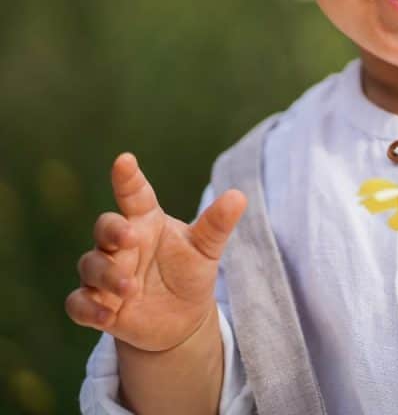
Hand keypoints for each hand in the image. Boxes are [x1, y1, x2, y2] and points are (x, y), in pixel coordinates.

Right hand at [65, 153, 246, 352]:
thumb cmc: (189, 271)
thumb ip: (217, 224)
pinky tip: (106, 315)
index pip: (134, 194)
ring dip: (107, 275)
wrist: (181, 317)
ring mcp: (105, 273)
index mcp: (146, 221)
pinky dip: (88, 309)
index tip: (125, 160)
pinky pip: (78, 303)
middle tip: (131, 238)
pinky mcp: (97, 304)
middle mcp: (120, 244)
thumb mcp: (207, 249)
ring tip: (131, 288)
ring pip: (91, 265)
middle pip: (105, 227)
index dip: (128, 178)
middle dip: (113, 230)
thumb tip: (239, 196)